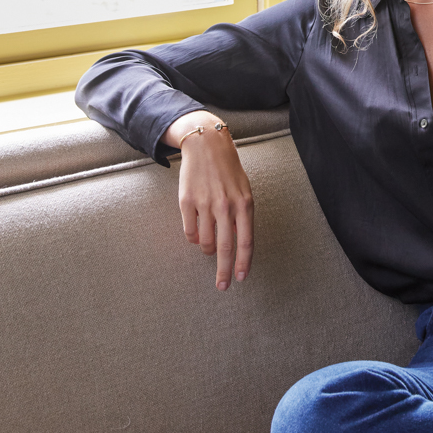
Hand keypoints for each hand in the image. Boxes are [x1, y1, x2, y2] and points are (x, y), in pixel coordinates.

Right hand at [162, 112, 253, 291]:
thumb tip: (237, 242)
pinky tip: (197, 232)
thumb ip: (242, 216)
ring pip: (205, 242)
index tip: (240, 279)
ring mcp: (205, 204)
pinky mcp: (186, 202)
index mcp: (244, 203)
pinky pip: (189, 232)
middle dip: (224, 271)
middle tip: (222, 286)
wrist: (206, 145)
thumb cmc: (228, 171)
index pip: (246, 241)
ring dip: (208, 249)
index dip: (243, 263)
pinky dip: (194, 238)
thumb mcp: (244, 190)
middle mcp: (225, 206)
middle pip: (225, 248)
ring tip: (210, 245)